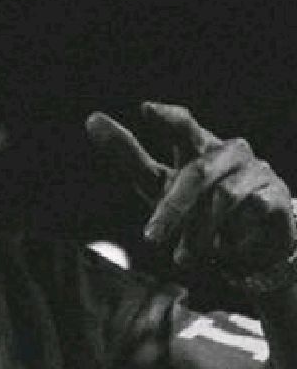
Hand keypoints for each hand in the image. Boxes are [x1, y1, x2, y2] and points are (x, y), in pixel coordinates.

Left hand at [85, 102, 295, 273]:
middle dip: (172, 208)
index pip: (182, 124)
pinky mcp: (276, 196)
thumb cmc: (195, 206)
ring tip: (182, 259)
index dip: (166, 117)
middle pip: (197, 172)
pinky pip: (251, 211)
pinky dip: (231, 233)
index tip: (145, 110)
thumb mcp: (157, 184)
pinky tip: (224, 248)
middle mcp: (228, 152)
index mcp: (197, 145)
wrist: (249, 246)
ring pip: (222, 197)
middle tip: (150, 239)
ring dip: (198, 232)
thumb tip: (92, 118)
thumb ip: (128, 154)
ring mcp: (256, 171)